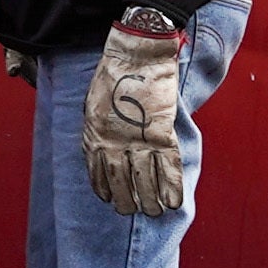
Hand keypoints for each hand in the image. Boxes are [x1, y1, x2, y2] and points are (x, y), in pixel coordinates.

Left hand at [81, 16, 193, 215]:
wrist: (137, 54)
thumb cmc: (114, 73)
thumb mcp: (93, 103)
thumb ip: (98, 127)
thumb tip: (102, 144)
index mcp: (94, 134)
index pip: (97, 172)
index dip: (104, 189)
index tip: (109, 200)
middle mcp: (113, 142)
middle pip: (120, 181)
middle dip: (127, 201)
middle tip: (133, 212)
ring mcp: (138, 139)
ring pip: (144, 179)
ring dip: (150, 200)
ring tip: (155, 212)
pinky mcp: (161, 132)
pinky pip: (168, 166)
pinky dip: (172, 186)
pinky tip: (174, 201)